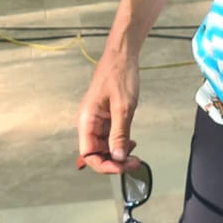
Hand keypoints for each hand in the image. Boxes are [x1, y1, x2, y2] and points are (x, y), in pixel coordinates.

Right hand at [77, 51, 142, 175]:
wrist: (122, 56)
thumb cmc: (120, 76)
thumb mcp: (123, 108)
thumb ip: (119, 134)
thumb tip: (117, 157)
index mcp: (86, 121)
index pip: (89, 155)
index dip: (105, 165)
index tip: (123, 167)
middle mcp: (88, 123)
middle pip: (97, 153)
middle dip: (115, 161)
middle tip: (135, 162)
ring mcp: (97, 121)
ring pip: (104, 147)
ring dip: (119, 153)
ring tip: (135, 153)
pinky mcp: (106, 117)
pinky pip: (110, 137)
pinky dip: (121, 143)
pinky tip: (131, 143)